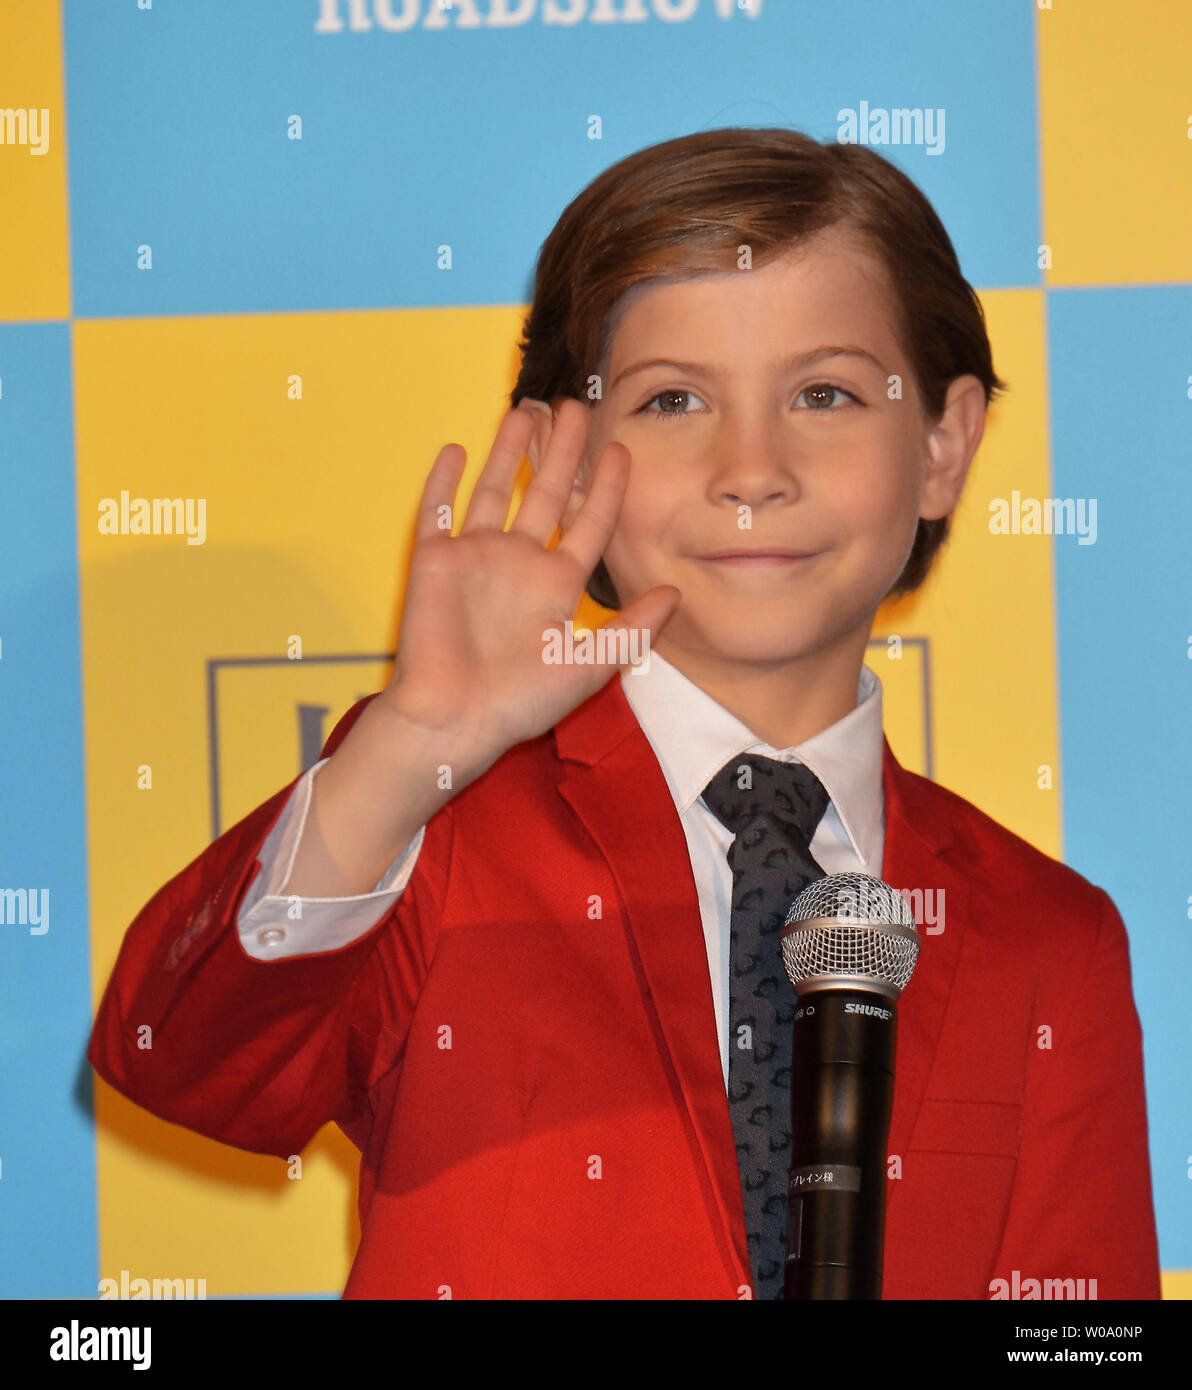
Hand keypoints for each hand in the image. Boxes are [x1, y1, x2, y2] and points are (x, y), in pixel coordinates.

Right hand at [373, 397, 679, 774]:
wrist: (453, 721)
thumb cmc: (519, 704)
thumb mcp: (588, 666)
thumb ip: (631, 628)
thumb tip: (676, 593)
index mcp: (556, 586)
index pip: (589, 523)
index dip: (607, 487)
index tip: (621, 450)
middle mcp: (519, 564)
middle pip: (544, 494)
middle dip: (561, 452)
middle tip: (577, 407)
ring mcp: (476, 559)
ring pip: (494, 491)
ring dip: (509, 451)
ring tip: (523, 410)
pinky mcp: (433, 562)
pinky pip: (438, 512)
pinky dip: (443, 482)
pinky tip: (455, 448)